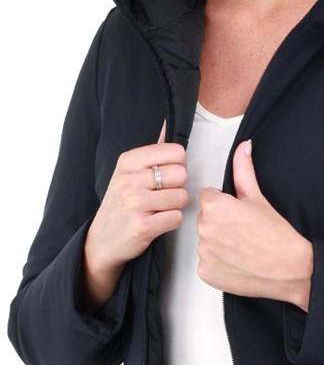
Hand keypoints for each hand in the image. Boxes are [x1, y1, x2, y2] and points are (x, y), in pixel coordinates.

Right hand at [83, 123, 187, 310]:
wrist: (102, 239)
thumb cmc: (121, 204)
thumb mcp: (128, 172)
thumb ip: (152, 151)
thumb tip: (167, 124)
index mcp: (128, 161)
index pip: (177, 152)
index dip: (178, 166)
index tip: (165, 176)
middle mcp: (130, 179)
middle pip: (182, 174)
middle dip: (177, 187)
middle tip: (161, 196)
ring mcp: (134, 203)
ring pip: (181, 197)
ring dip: (174, 206)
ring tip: (157, 209)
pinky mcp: (142, 226)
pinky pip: (176, 218)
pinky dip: (171, 222)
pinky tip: (156, 222)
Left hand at [197, 140, 312, 309]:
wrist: (290, 268)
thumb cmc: (277, 235)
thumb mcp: (258, 197)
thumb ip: (244, 170)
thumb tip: (243, 148)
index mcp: (215, 206)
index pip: (208, 197)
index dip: (226, 204)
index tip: (240, 215)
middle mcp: (205, 228)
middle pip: (205, 219)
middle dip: (220, 223)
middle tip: (244, 231)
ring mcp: (204, 253)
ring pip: (205, 241)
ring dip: (218, 243)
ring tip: (243, 247)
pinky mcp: (206, 273)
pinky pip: (207, 263)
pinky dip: (219, 263)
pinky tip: (238, 261)